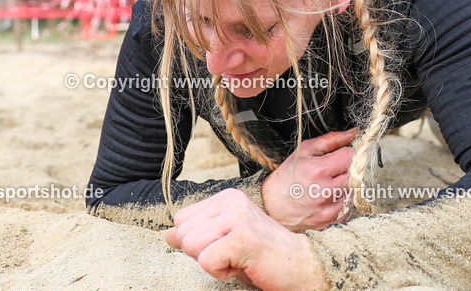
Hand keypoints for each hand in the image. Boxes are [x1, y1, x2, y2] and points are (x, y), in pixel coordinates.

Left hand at [165, 188, 327, 289]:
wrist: (303, 266)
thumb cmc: (264, 256)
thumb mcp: (226, 241)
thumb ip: (198, 234)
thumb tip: (167, 234)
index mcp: (227, 198)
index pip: (182, 219)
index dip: (199, 242)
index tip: (228, 246)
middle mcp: (231, 201)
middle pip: (183, 233)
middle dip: (204, 253)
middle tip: (235, 255)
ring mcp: (237, 217)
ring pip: (191, 245)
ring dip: (213, 263)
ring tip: (240, 259)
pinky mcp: (242, 237)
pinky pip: (206, 261)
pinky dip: (221, 272)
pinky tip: (244, 264)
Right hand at [261, 128, 357, 231]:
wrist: (271, 204)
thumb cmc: (288, 176)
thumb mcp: (305, 150)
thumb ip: (332, 139)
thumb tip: (354, 133)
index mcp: (319, 170)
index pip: (351, 156)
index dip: (349, 152)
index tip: (343, 154)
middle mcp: (326, 191)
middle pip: (356, 174)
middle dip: (348, 169)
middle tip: (335, 169)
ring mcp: (328, 209)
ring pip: (354, 191)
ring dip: (346, 185)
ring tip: (330, 183)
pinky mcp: (330, 221)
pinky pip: (348, 207)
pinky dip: (342, 200)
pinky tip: (329, 197)